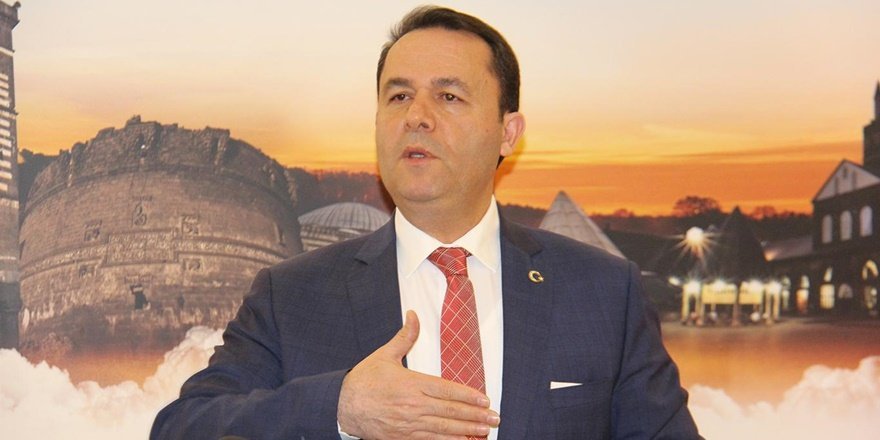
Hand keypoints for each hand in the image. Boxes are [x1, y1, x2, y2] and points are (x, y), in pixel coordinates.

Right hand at [337, 310, 499, 438]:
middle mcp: (413, 406)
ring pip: (444, 429)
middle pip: (450, 411)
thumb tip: (413, 315)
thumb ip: (405, 337)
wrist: (342, 406)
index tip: (484, 399)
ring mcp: (409, 424)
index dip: (468, 396)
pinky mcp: (403, 437)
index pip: (447, 390)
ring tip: (485, 430)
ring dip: (467, 430)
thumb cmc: (364, 381)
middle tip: (494, 417)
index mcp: (411, 384)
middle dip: (475, 415)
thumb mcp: (385, 355)